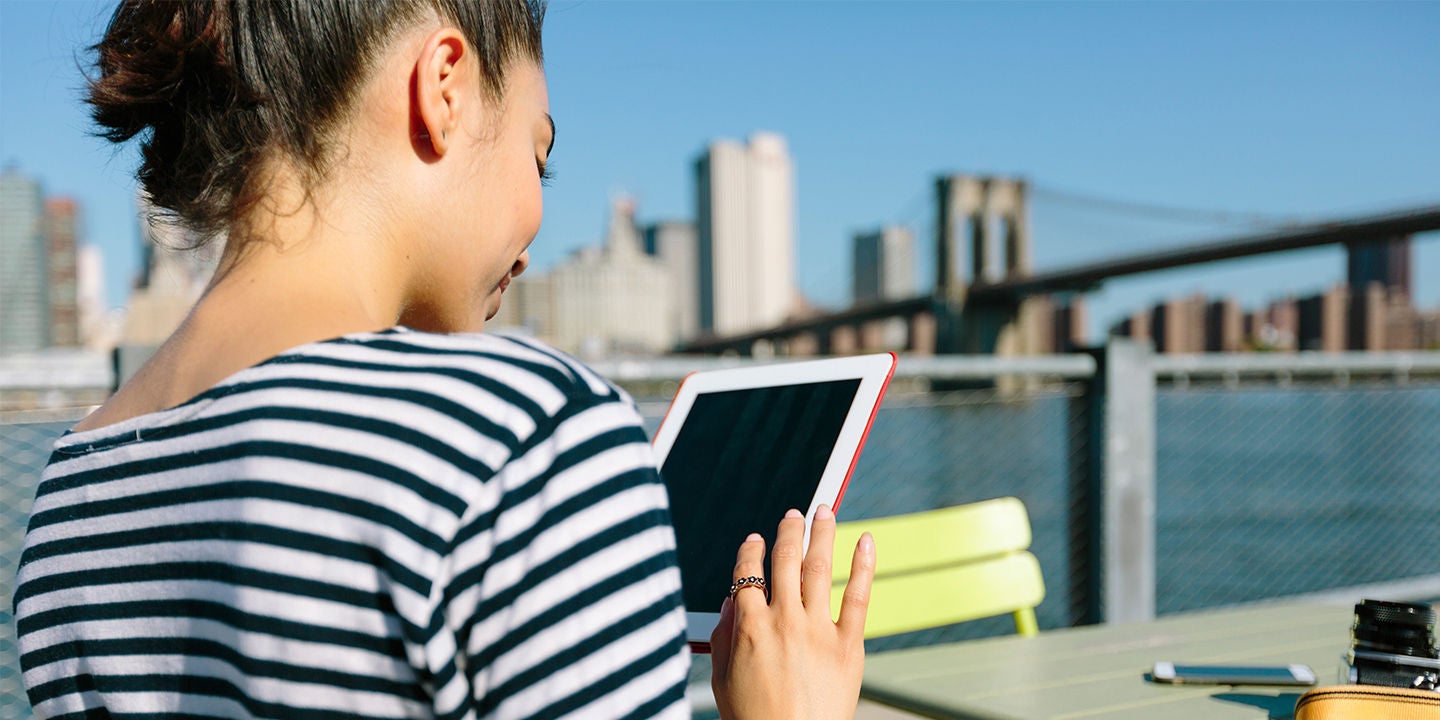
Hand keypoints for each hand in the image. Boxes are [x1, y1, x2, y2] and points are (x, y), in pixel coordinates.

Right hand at [710, 504, 875, 719]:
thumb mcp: (721, 679)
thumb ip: (722, 636)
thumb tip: (731, 602)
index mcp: (749, 626)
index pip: (748, 572)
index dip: (750, 551)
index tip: (755, 540)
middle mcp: (783, 620)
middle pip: (785, 559)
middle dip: (789, 530)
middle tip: (794, 514)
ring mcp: (817, 629)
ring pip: (819, 567)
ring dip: (822, 532)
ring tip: (826, 511)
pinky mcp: (849, 644)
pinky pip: (858, 595)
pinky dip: (863, 564)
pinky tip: (866, 541)